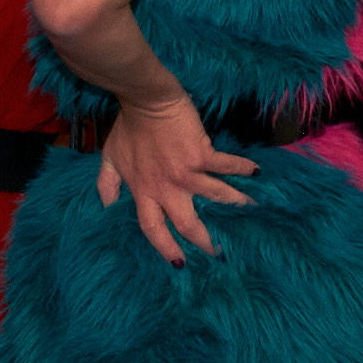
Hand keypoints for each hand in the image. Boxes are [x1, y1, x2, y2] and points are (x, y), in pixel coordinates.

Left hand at [96, 89, 254, 263]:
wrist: (145, 99)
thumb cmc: (127, 127)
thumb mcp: (109, 159)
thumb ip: (106, 185)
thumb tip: (106, 208)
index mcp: (144, 192)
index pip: (153, 229)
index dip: (165, 248)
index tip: (179, 263)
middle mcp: (166, 188)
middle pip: (187, 223)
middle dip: (204, 241)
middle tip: (218, 251)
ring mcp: (186, 172)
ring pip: (215, 196)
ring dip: (235, 204)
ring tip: (250, 210)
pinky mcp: (201, 154)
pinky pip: (226, 166)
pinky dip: (242, 169)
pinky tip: (256, 173)